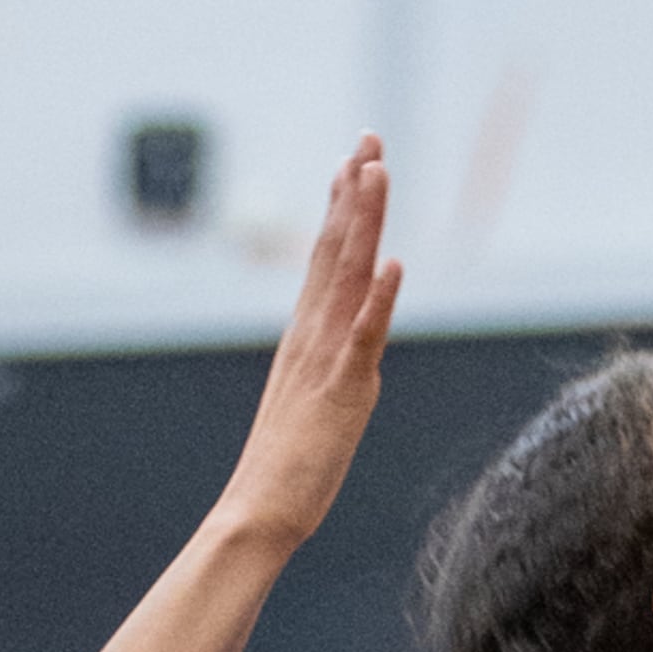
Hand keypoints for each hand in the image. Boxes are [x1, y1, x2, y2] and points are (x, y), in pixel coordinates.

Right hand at [217, 139, 403, 556]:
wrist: (259, 514)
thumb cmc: (286, 470)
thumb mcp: (312, 404)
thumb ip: (329, 372)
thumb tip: (348, 358)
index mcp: (306, 338)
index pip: (326, 259)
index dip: (342, 208)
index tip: (355, 160)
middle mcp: (312, 336)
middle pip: (335, 250)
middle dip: (354, 191)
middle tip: (368, 138)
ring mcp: (325, 359)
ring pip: (348, 277)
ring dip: (363, 222)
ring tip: (376, 172)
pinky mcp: (342, 391)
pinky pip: (363, 338)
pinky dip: (379, 299)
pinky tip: (393, 264)